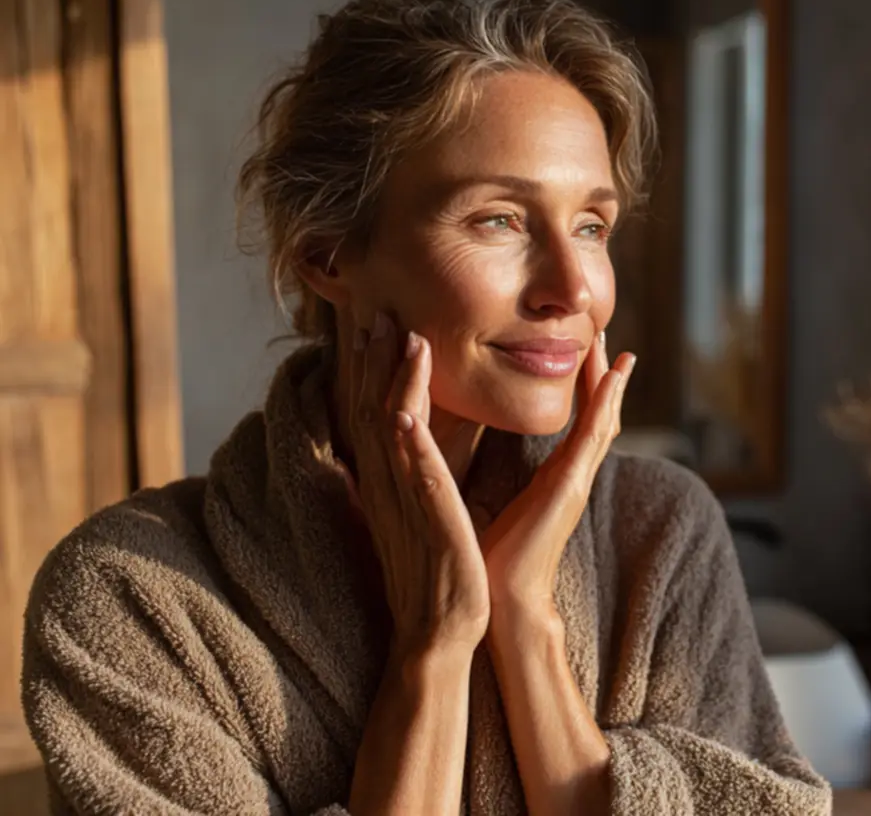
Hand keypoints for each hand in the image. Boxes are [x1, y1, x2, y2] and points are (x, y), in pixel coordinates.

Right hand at [337, 311, 491, 658]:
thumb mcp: (425, 505)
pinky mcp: (428, 522)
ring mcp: (405, 501)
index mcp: (391, 477)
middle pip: (370, 406)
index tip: (370, 315)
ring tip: (400, 334)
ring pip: (390, 429)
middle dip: (370, 356)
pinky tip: (403, 410)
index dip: (369, 362)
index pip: (375, 407)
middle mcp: (389, 483)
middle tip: (369, 303)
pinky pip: (413, 476)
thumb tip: (421, 432)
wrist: (441, 629)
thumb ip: (422, 467)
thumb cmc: (437, 568)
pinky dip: (408, 440)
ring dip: (393, 381)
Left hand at [476, 333, 635, 616]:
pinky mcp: (569, 485)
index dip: (581, 386)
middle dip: (600, 372)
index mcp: (551, 477)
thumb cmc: (490, 557)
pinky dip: (605, 402)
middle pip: (596, 412)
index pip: (573, 421)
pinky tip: (611, 376)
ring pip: (601, 418)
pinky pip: (592, 435)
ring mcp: (575, 479)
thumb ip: (487, 471)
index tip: (583, 351)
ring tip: (615, 346)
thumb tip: (463, 446)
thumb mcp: (489, 499)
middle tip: (604, 332)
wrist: (501, 600)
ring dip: (609, 380)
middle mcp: (570, 474)